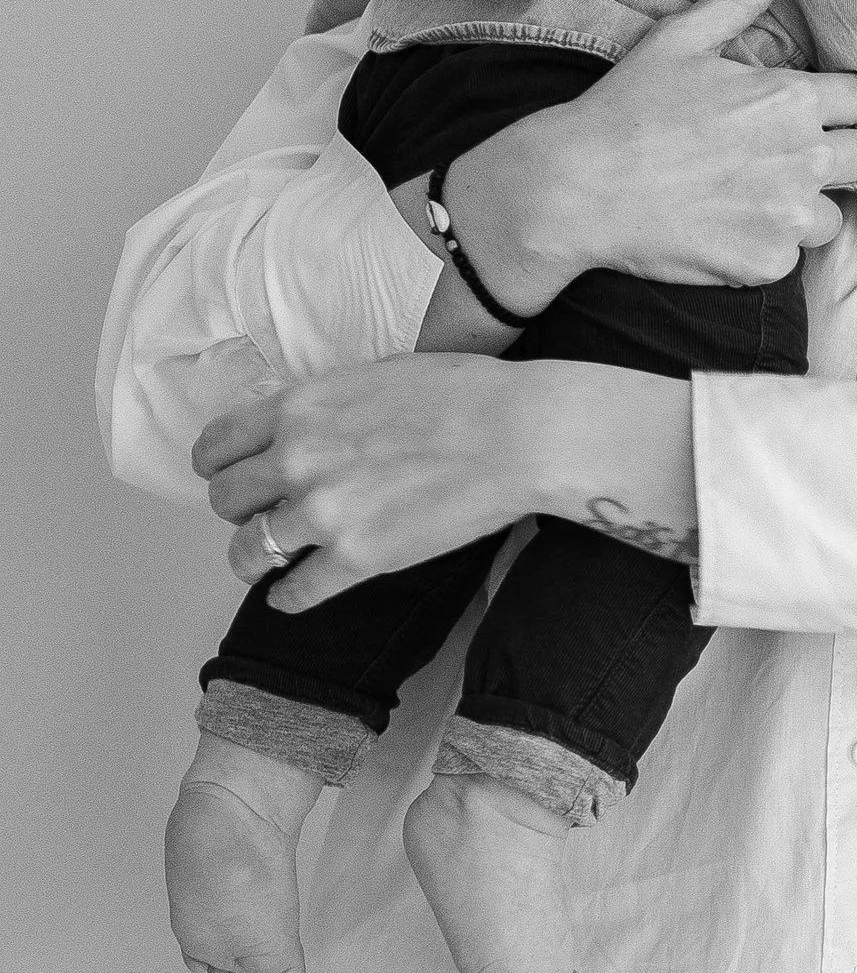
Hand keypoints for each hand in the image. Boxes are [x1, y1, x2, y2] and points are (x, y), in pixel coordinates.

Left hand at [195, 357, 690, 611]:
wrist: (523, 433)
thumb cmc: (468, 393)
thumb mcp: (380, 374)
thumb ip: (328, 402)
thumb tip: (305, 421)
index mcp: (302, 407)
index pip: (218, 444)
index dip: (217, 464)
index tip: (227, 475)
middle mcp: (299, 460)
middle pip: (225, 500)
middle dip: (237, 509)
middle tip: (258, 514)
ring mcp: (325, 513)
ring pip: (248, 551)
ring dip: (252, 559)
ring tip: (265, 563)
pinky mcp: (358, 558)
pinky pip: (297, 592)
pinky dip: (289, 598)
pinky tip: (293, 596)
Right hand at [444, 0, 856, 302]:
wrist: (576, 190)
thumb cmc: (626, 109)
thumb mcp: (682, 38)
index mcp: (789, 99)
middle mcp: (802, 157)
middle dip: (838, 155)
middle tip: (791, 157)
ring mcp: (787, 215)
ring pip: (833, 214)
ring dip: (807, 207)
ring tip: (752, 196)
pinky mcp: (768, 263)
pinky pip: (793, 256)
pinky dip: (770, 246)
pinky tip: (726, 229)